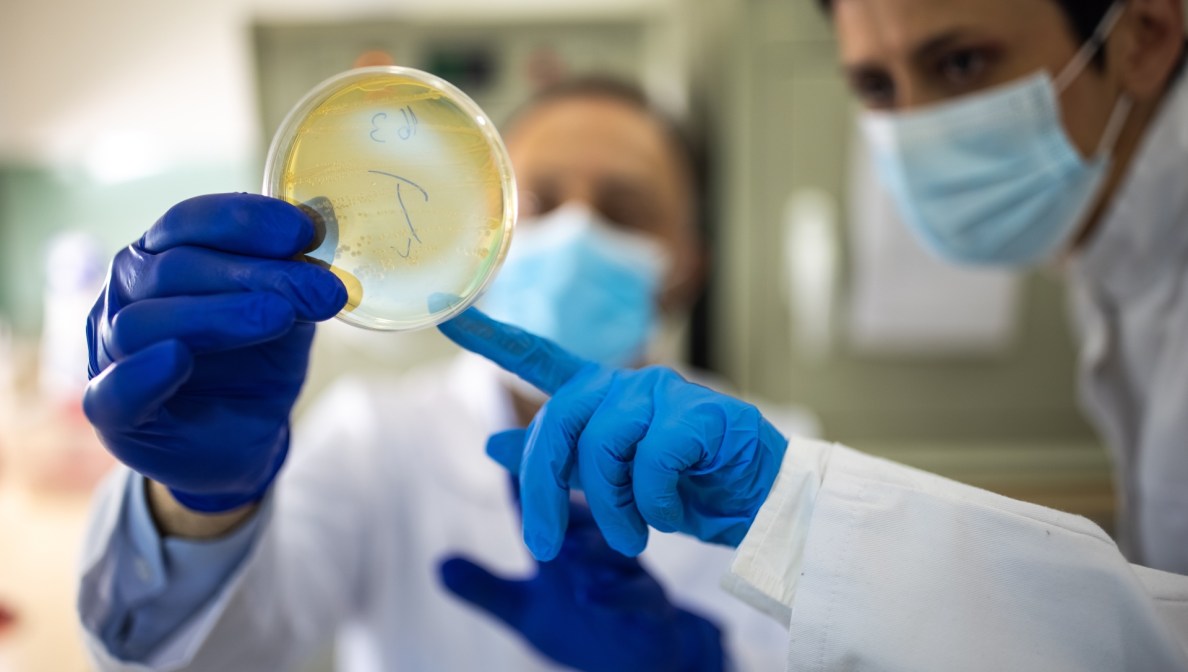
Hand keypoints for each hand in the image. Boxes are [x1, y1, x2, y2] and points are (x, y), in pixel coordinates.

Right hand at [83, 194, 345, 512]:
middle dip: (254, 274)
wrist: (240, 441)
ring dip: (216, 315)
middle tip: (319, 289)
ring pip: (143, 322)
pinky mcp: (110, 413)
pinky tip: (177, 359)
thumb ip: (293, 285)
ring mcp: (110, 353)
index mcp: (163, 257)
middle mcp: (128, 295)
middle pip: (174, 268)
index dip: (245, 220)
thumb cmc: (253, 367)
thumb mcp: (286, 319)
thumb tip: (321, 248)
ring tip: (278, 317)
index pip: (189, 222)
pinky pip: (111, 391)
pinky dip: (143, 373)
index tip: (304, 232)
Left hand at [438, 308, 787, 559]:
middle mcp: (627, 384)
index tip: (446, 310)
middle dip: (543, 489)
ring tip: (635, 536)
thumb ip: (557, 460)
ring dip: (612, 508)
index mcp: (602, 396)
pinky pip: (651, 463)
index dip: (491, 335)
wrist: (764, 506)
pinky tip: (674, 513)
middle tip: (544, 546)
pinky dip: (654, 504)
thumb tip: (494, 442)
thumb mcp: (611, 483)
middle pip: (558, 423)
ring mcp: (664, 393)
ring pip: (603, 446)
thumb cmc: (688, 490)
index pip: (538, 357)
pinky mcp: (700, 414)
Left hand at [440, 494, 724, 671]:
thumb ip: (484, 588)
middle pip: (581, 514)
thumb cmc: (578, 621)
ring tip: (569, 550)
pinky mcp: (651, 604)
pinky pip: (638, 593)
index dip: (522, 478)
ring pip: (612, 549)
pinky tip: (591, 596)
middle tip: (541, 497)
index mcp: (566, 536)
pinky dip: (616, 593)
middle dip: (561, 503)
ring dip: (591, 547)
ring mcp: (627, 572)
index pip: (540, 502)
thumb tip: (437, 564)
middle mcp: (597, 545)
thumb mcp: (522, 609)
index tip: (500, 451)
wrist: (639, 657)